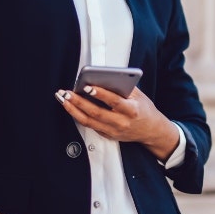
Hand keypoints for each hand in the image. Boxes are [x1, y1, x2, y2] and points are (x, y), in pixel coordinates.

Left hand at [55, 85, 179, 160]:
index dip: (100, 94)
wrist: (151, 130)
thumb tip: (104, 78)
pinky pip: (90, 125)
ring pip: (89, 121)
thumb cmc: (144, 110)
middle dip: (79, 102)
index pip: (114, 102)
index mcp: (132, 110)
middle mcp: (121, 122)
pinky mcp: (107, 135)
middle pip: (96, 113)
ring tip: (63, 99)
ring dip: (73, 110)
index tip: (88, 86)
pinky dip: (78, 116)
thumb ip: (124, 88)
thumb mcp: (139, 96)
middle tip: (67, 93)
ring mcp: (113, 131)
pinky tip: (71, 107)